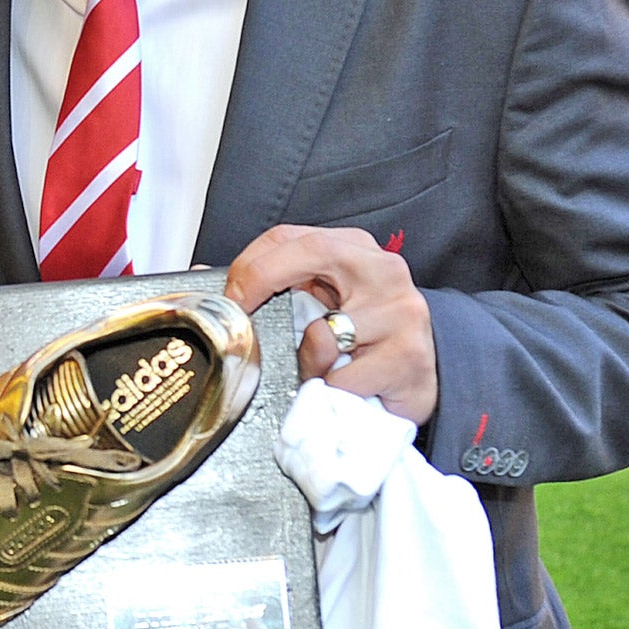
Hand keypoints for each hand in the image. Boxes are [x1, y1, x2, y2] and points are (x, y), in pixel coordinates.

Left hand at [225, 224, 438, 425]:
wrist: (427, 373)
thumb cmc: (366, 336)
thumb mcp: (321, 301)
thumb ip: (275, 287)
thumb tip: (200, 278)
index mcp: (354, 248)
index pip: (290, 237)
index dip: (250, 264)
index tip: (231, 296)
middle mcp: (382, 269)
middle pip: (312, 254)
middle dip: (264, 282)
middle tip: (245, 321)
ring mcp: (400, 311)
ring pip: (323, 332)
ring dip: (308, 361)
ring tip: (321, 369)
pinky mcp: (408, 357)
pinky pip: (343, 380)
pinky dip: (332, 391)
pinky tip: (346, 388)